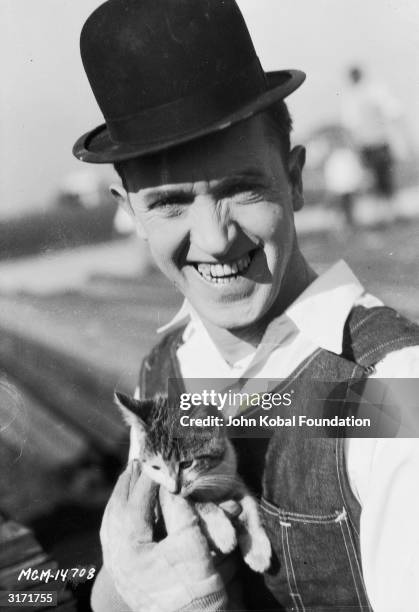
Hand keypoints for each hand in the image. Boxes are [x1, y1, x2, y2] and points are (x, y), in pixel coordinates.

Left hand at [98, 461, 238, 611]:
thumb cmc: (195, 589)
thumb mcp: (193, 544)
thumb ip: (179, 509)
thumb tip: (170, 481)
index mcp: (129, 549)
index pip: (135, 501)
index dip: (149, 478)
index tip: (160, 459)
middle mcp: (115, 557)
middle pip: (116, 509)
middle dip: (128, 483)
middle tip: (139, 460)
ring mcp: (117, 567)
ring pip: (111, 521)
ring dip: (122, 497)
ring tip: (132, 476)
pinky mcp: (124, 573)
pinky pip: (113, 534)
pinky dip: (120, 514)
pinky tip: (128, 506)